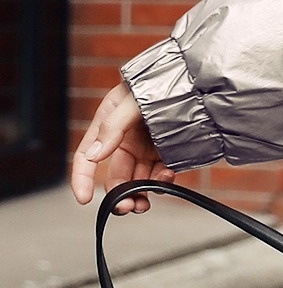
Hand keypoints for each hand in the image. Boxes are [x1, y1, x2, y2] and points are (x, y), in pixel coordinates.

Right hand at [71, 83, 175, 210]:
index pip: (87, 156)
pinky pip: (159, 174)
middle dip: (118, 194)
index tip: (84, 198)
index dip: (82, 178)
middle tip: (127, 207)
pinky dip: (160, 182)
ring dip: (139, 195)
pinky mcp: (167, 153)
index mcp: (109, 125)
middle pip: (116, 175)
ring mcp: (147, 148)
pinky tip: (166, 179)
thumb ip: (113, 126)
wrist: (196, 80)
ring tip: (144, 204)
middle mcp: (125, 140)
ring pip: (137, 180)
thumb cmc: (160, 82)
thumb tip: (95, 155)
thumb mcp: (132, 100)